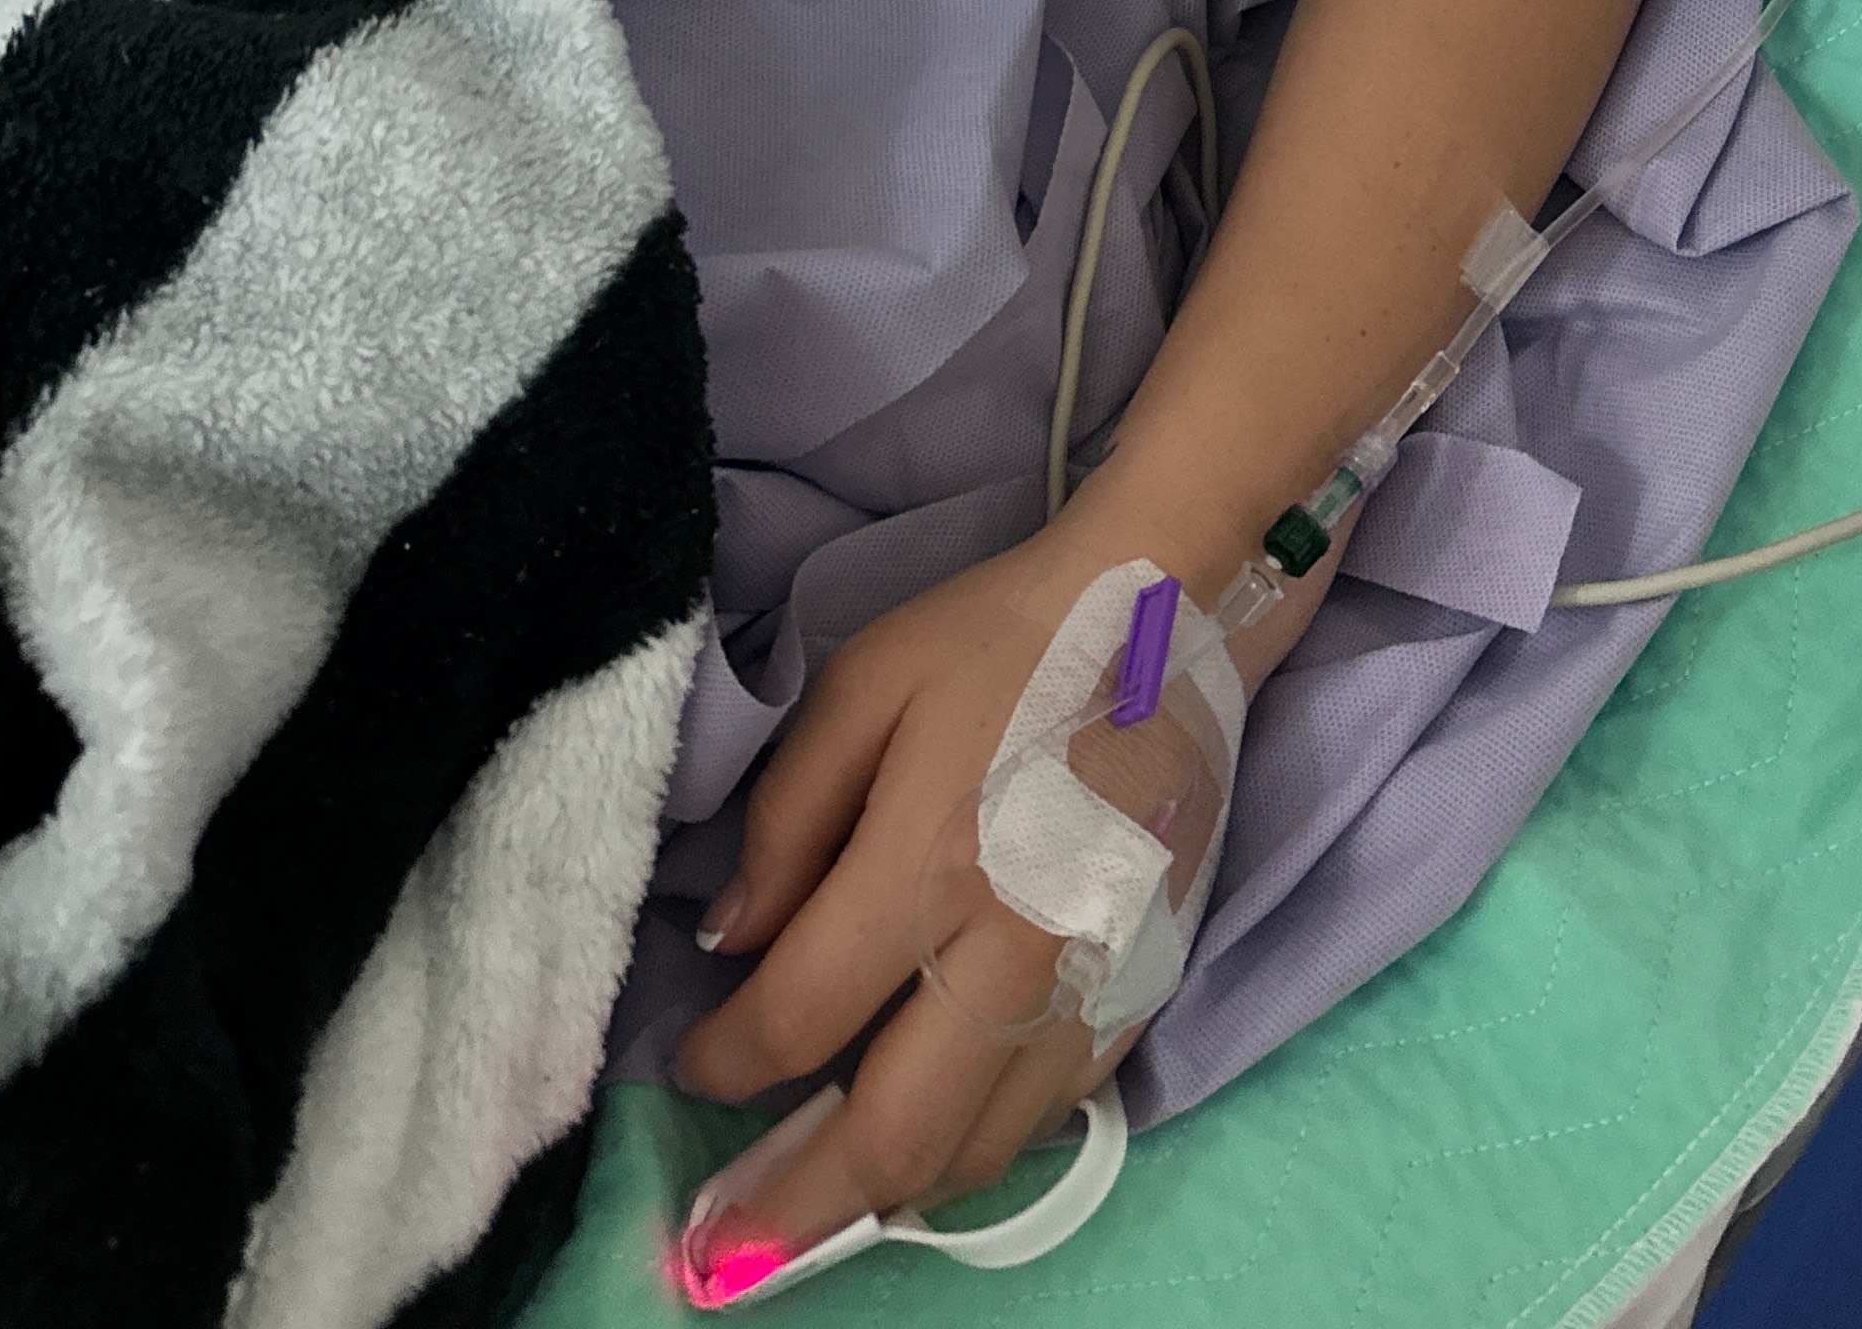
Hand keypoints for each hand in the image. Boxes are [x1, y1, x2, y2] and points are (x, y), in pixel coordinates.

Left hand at [672, 522, 1172, 1286]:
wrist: (1166, 616)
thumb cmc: (1001, 638)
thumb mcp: (865, 684)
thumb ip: (787, 817)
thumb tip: (732, 941)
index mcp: (929, 862)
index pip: (798, 1017)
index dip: (726, 1062)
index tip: (695, 1066)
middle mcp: (1012, 950)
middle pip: (890, 1135)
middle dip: (793, 1206)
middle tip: (726, 1246)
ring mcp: (1087, 985)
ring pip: (975, 1151)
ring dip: (886, 1193)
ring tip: (816, 1207)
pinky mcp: (1140, 992)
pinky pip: (1047, 1115)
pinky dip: (976, 1149)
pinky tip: (928, 1142)